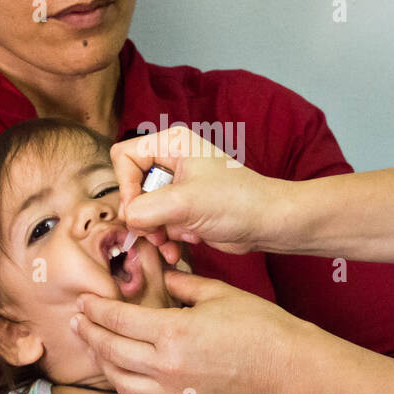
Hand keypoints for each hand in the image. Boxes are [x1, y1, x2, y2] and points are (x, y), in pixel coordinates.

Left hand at [73, 270, 308, 393]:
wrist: (291, 370)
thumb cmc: (261, 327)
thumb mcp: (219, 294)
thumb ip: (183, 286)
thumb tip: (164, 279)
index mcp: (172, 332)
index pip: (118, 320)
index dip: (96, 309)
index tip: (84, 301)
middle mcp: (166, 367)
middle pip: (110, 351)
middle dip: (90, 333)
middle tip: (78, 320)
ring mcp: (174, 393)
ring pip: (121, 380)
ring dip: (103, 361)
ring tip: (95, 344)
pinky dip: (127, 381)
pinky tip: (126, 369)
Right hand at [108, 125, 278, 263]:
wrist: (268, 223)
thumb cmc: (238, 202)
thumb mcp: (185, 203)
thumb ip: (146, 209)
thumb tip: (127, 220)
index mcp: (171, 144)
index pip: (124, 157)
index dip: (127, 186)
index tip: (139, 210)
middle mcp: (171, 161)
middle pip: (132, 187)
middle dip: (142, 216)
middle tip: (155, 233)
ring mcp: (177, 187)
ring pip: (143, 210)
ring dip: (153, 233)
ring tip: (169, 244)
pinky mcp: (183, 209)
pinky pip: (158, 224)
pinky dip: (165, 239)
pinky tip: (179, 248)